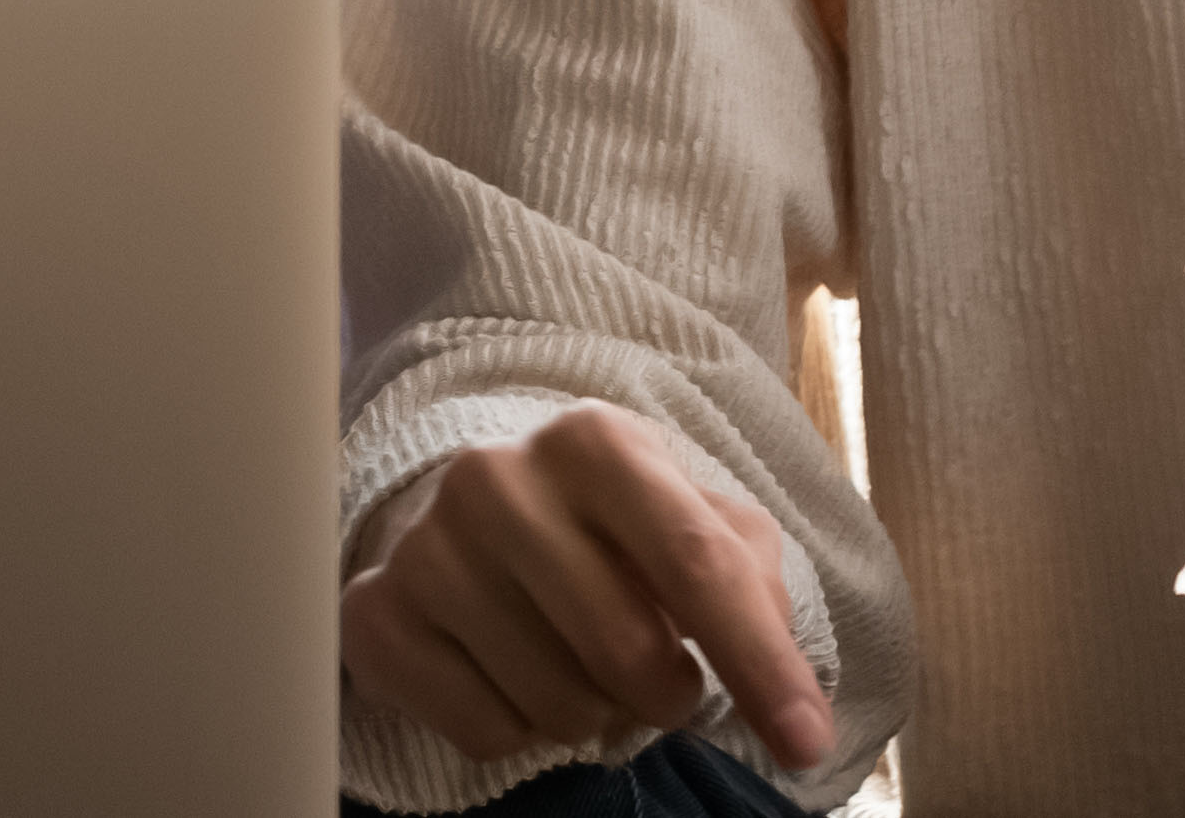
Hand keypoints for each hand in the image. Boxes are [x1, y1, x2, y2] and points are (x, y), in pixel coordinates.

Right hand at [341, 405, 832, 780]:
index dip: (761, 665)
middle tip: (660, 678)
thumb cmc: (615, 531)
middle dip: (668, 695)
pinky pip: (486, 733)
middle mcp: (497, 478)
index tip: (807, 744)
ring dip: (595, 715)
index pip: (697, 565)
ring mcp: (427, 548)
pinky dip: (521, 731)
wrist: (479, 519)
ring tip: (580, 665)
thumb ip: (754, 591)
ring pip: (559, 705)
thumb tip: (788, 702)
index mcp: (594, 440)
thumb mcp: (697, 524)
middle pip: (629, 652)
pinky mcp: (376, 616)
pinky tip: (513, 675)